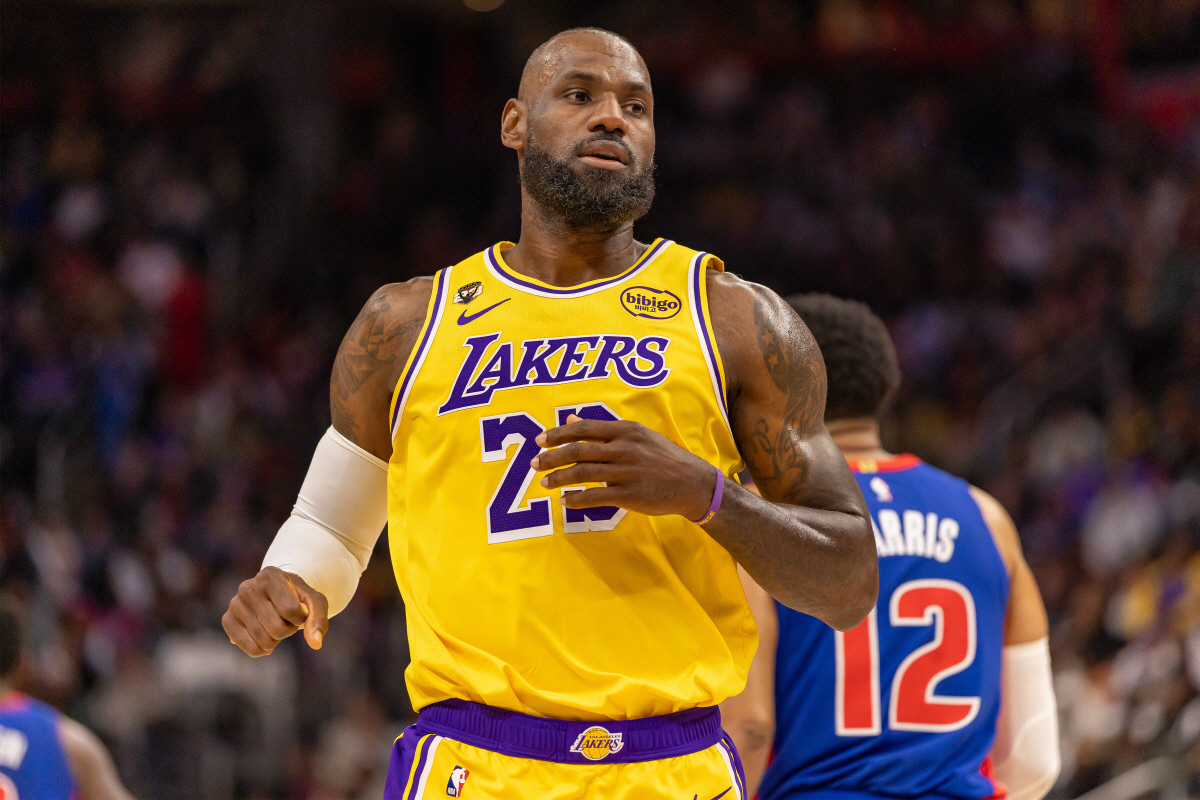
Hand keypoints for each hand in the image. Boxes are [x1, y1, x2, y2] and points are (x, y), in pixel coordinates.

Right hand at [222, 566, 328, 656]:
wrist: (276, 594)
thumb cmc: (297, 597)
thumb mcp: (315, 602)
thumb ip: (319, 620)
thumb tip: (316, 644)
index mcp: (270, 575)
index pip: (291, 610)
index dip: (301, 617)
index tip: (299, 608)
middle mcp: (248, 586)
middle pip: (277, 629)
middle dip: (289, 630)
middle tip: (286, 619)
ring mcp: (235, 603)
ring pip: (265, 641)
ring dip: (277, 639)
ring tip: (275, 623)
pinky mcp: (227, 620)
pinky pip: (250, 648)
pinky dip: (263, 650)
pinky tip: (265, 637)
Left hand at [531, 414, 717, 520]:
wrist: (693, 483)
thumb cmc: (662, 458)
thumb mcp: (636, 436)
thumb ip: (603, 429)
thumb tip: (570, 420)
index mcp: (626, 431)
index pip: (584, 429)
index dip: (558, 434)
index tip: (539, 440)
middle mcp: (625, 449)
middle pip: (579, 450)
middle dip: (552, 457)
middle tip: (534, 464)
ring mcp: (627, 472)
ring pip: (583, 473)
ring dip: (559, 478)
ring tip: (544, 483)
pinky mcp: (630, 495)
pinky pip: (596, 496)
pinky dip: (577, 498)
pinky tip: (565, 500)